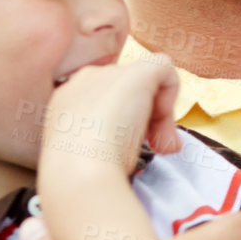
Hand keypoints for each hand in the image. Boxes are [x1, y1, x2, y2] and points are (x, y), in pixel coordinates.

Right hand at [39, 58, 182, 184]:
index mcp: (69, 99)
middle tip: (154, 148)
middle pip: (127, 91)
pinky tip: (165, 122)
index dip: (124, 121)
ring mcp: (109, 74)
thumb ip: (108, 138)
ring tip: (161, 146)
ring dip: (160, 115)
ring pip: (146, 82)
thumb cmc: (83, 172)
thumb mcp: (89, 150)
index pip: (105, 100)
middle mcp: (86, 80)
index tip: (129, 147)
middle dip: (145, 119)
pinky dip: (172, 91)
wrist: (81, 170)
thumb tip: (141, 139)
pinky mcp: (136, 74)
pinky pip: (163, 67)